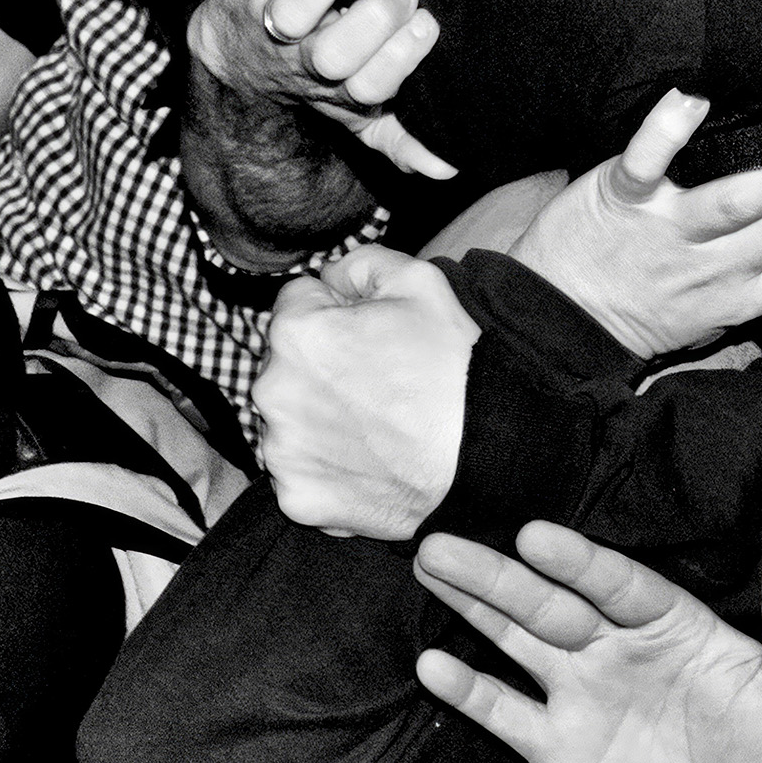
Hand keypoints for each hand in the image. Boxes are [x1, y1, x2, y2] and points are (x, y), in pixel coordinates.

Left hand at [188, 0, 455, 179]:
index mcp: (337, 90)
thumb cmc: (312, 71)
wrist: (233, 45)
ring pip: (296, 9)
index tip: (426, 23)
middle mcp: (301, 61)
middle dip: (374, 19)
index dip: (399, 59)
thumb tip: (447, 171)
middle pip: (332, 57)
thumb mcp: (353, 109)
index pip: (369, 88)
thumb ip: (399, 137)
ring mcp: (270, 19)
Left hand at [252, 247, 475, 538]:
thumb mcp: (421, 281)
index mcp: (297, 333)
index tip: (369, 335)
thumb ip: (361, 263)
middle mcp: (274, 392)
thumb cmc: (455, 367)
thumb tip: (330, 278)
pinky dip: (326, 469)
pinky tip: (368, 462)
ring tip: (375, 426)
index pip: (296, 303)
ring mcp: (283, 452)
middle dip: (322, 365)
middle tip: (377, 383)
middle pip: (287, 364)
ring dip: (319, 417)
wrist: (487, 455)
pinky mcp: (298, 499)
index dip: (336, 311)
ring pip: (290, 419)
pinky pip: (300, 474)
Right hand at [414, 519, 761, 762]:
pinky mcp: (557, 748)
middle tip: (444, 543)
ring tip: (429, 569)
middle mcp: (614, 648)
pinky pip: (508, 713)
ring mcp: (580, 695)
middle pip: (549, 603)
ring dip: (474, 609)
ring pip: (518, 642)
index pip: (615, 583)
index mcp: (667, 623)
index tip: (537, 536)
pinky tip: (430, 666)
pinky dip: (470, 692)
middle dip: (498, 575)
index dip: (577, 561)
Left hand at [511, 90, 761, 358]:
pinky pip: (648, 162)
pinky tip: (697, 95)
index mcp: (747, 296)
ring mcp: (667, 234)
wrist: (556, 318)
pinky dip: (670, 128)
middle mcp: (715, 269)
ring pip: (742, 198)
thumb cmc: (647, 301)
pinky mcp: (620, 200)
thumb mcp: (724, 308)